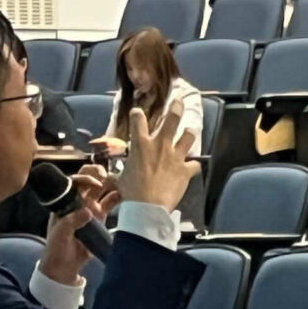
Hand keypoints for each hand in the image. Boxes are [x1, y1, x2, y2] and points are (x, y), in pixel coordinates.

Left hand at [37, 167, 114, 283]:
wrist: (65, 265)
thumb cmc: (57, 247)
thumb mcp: (60, 233)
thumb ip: (72, 221)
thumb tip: (88, 212)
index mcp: (66, 201)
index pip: (75, 182)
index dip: (85, 178)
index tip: (95, 182)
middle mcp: (79, 202)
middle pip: (90, 181)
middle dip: (100, 175)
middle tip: (110, 176)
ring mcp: (91, 209)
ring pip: (103, 190)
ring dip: (112, 184)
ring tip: (122, 183)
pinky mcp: (101, 219)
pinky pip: (110, 203)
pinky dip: (119, 197)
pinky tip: (126, 195)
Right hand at [116, 96, 195, 212]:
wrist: (148, 207)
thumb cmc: (131, 192)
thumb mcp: (121, 177)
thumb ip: (120, 172)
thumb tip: (112, 176)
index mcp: (141, 145)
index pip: (138, 120)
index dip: (138, 114)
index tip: (138, 112)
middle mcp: (160, 145)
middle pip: (172, 119)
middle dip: (176, 108)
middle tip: (179, 102)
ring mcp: (175, 157)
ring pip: (188, 137)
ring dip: (189, 133)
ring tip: (190, 131)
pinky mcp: (185, 170)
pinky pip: (195, 164)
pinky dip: (193, 165)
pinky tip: (192, 167)